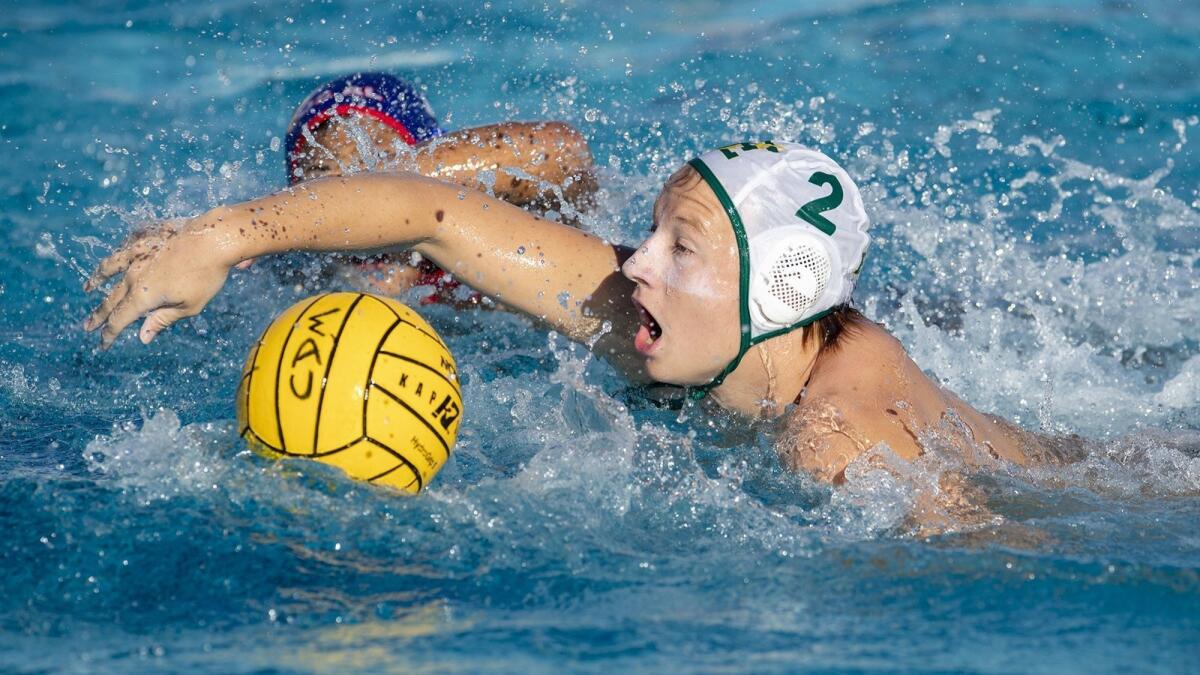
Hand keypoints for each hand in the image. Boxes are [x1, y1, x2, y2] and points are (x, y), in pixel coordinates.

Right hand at [83, 214, 238, 348]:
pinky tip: (116, 257)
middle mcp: (133, 274)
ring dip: (96, 280)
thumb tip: (143, 337)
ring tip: (88, 287)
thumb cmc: (206, 275)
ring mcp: (135, 252)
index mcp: (143, 295)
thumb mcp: (189, 306)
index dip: (109, 334)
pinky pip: (123, 248)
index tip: (102, 345)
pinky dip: (116, 256)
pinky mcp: (143, 235)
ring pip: (109, 267)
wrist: (214, 237)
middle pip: (111, 298)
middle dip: (98, 315)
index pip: (119, 320)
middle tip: (88, 326)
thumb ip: (162, 320)